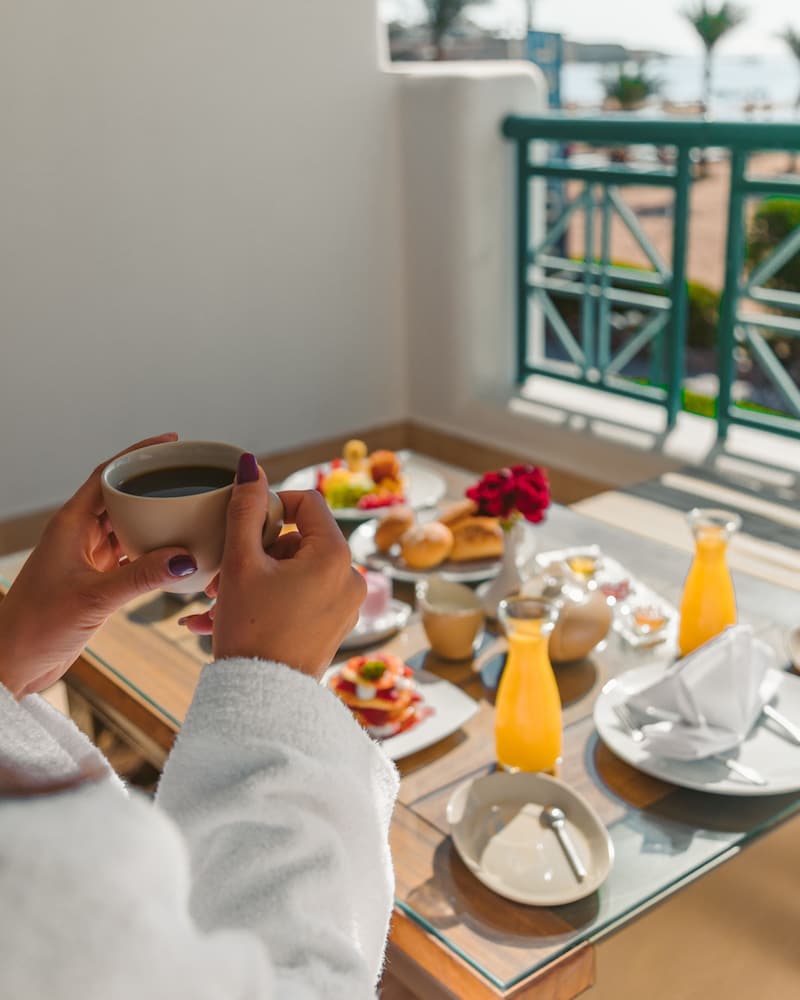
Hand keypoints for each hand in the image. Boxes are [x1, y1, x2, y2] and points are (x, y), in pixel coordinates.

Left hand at [0, 434, 198, 698]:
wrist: (11, 664)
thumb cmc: (35, 627)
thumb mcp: (94, 598)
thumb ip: (142, 576)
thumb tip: (187, 557)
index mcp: (70, 525)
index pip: (107, 474)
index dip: (138, 455)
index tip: (169, 443)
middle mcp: (78, 535)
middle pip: (120, 496)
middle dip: (152, 484)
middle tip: (189, 477)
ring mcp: (86, 558)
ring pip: (127, 526)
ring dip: (155, 519)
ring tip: (190, 511)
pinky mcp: (94, 581)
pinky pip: (130, 555)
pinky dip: (152, 551)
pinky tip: (176, 555)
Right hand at [180, 454, 364, 677]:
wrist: (261, 702)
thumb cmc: (251, 630)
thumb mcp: (241, 562)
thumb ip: (246, 508)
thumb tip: (250, 465)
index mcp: (336, 556)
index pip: (306, 502)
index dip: (269, 506)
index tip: (240, 526)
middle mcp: (351, 578)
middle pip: (298, 539)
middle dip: (254, 552)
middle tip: (218, 573)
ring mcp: (345, 606)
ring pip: (293, 571)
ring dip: (252, 579)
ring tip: (213, 601)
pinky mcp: (332, 628)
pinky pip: (298, 599)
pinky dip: (266, 600)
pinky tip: (222, 617)